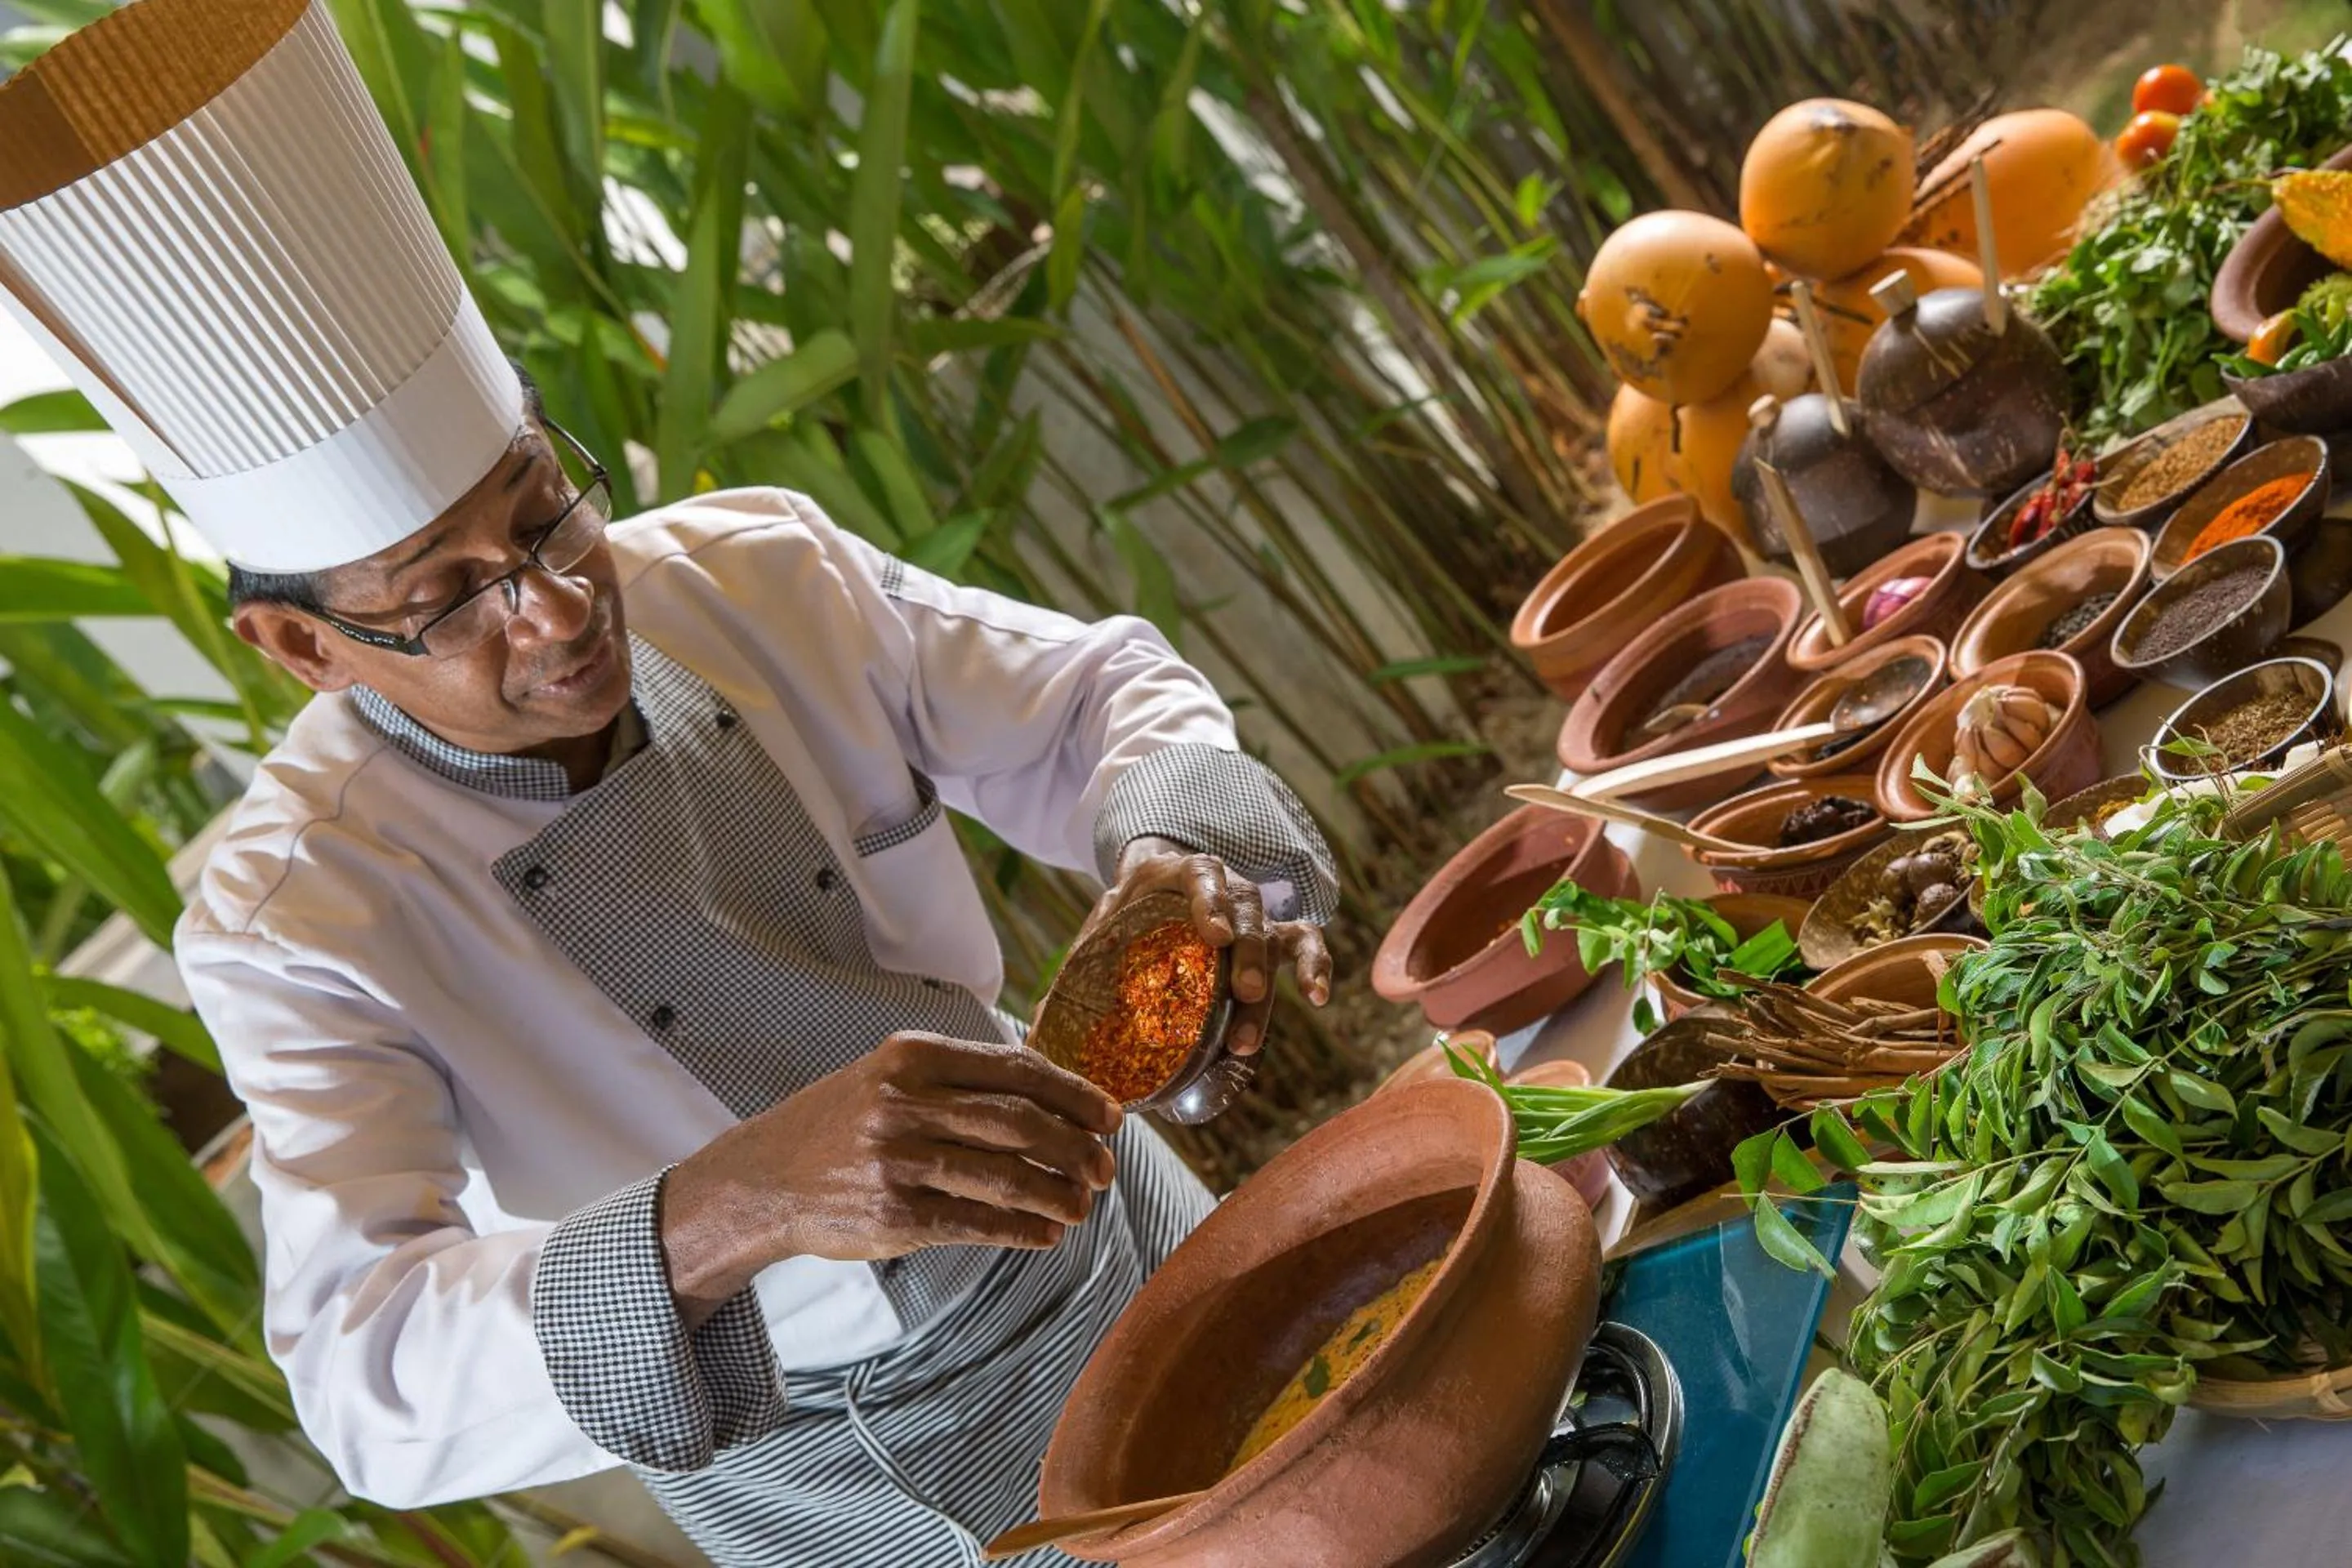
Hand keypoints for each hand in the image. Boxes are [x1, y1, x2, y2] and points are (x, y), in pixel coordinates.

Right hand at [659, 1033, 1120, 1327]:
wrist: (763, 1180)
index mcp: (913, 1056)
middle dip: (1078, 1148)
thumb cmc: (840, 1124)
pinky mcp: (895, 1216)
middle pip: (1023, 1123)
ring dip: (1059, 1196)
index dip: (1075, 1095)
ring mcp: (900, 1161)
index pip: (1017, 1070)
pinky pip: (979, 1223)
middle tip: (1105, 1169)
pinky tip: (1046, 1234)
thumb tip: (1055, 1099)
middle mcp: (907, 1103)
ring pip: (1008, 1177)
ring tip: (1082, 1206)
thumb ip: (961, 1078)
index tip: (1111, 1116)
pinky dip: (1023, 1231)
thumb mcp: (890, 1076)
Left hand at [1096, 839, 1333, 1055]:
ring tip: (1249, 1038)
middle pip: (1249, 913)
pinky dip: (1315, 966)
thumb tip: (1049, 1018)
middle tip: (1242, 996)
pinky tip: (1318, 998)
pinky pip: (1306, 943)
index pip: (1203, 875)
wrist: (1155, 894)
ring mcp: (1255, 914)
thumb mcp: (1103, 925)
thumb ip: (1083, 961)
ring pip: (1278, 935)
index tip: (1218, 937)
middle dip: (1250, 958)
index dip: (1212, 903)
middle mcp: (1227, 889)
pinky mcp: (1274, 938)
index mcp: (1179, 875)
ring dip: (1273, 982)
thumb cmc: (1129, 915)